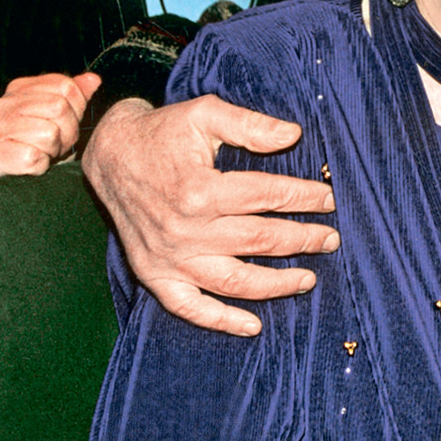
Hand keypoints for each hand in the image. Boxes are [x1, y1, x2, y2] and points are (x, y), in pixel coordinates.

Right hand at [0, 71, 102, 175]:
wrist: (11, 177)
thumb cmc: (40, 143)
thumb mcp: (62, 116)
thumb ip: (76, 95)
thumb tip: (94, 79)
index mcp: (21, 88)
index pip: (66, 86)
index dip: (76, 109)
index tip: (65, 123)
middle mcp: (4, 103)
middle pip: (59, 107)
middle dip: (68, 131)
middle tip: (57, 143)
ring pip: (49, 132)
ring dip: (53, 149)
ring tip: (43, 152)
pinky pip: (33, 156)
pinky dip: (40, 165)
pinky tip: (31, 164)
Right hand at [82, 95, 339, 336]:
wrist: (109, 153)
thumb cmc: (162, 132)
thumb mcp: (205, 113)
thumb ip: (250, 124)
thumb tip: (293, 135)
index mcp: (200, 190)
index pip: (268, 197)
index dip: (305, 197)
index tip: (329, 199)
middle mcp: (185, 230)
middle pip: (260, 240)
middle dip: (303, 239)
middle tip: (331, 238)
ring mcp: (169, 258)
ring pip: (235, 281)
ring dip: (277, 284)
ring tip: (309, 279)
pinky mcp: (154, 275)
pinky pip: (190, 308)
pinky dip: (222, 321)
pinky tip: (254, 326)